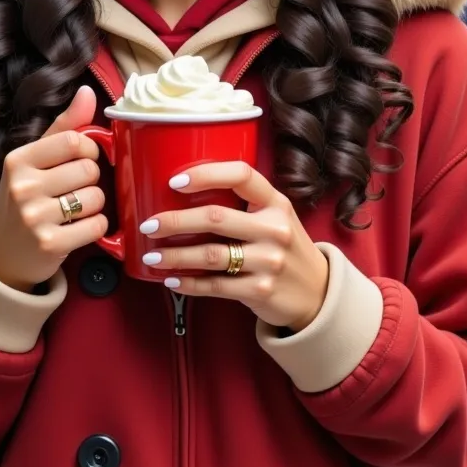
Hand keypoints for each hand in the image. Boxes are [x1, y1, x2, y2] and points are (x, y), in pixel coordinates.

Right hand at [0, 86, 107, 292]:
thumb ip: (64, 126)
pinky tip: (78, 229)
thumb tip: (87, 92)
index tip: (82, 159)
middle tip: (74, 189)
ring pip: (96, 197)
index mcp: (18, 159)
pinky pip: (96, 225)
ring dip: (94, 205)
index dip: (89, 149)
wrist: (1, 255)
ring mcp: (34, 216)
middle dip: (91, 179)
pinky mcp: (49, 243)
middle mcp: (22, 186)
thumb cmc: (25, 199)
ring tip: (75, 210)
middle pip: (89, 169)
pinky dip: (95, 227)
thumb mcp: (35, 160)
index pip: (74, 140)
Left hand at [139, 162, 328, 331]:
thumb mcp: (275, 217)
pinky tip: (172, 280)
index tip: (174, 181)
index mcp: (275, 202)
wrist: (317, 293)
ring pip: (210, 255)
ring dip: (174, 256)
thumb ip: (243, 205)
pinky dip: (188, 283)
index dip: (205, 174)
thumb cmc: (284, 247)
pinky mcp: (261, 291)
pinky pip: (215, 286)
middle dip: (175, 221)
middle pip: (215, 217)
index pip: (241, 175)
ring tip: (152, 256)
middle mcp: (275, 228)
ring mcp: (270, 261)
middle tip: (149, 225)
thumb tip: (184, 196)